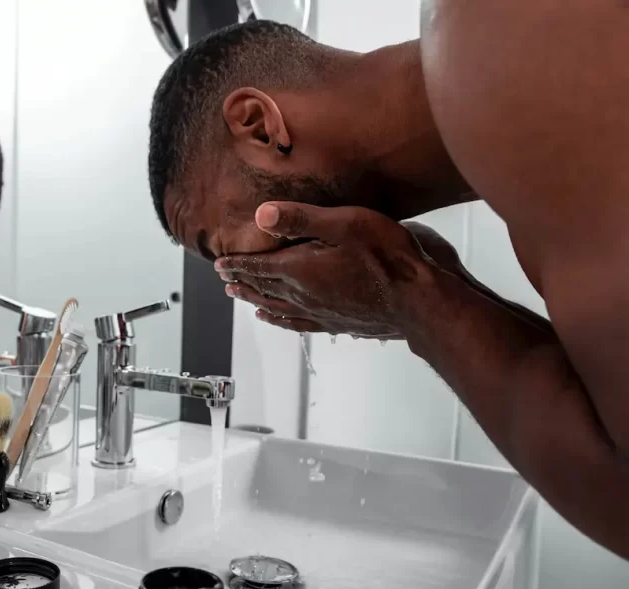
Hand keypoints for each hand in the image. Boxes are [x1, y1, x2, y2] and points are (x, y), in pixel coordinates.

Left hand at [214, 202, 437, 338]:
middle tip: (224, 278)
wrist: (419, 301)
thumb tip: (261, 215)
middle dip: (241, 280)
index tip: (219, 264)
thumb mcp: (344, 224)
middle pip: (262, 287)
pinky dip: (278, 320)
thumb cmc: (388, 258)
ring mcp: (319, 312)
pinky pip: (296, 323)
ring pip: (275, 307)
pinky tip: (275, 319)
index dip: (237, 264)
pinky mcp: (336, 322)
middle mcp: (303, 295)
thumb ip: (301, 219)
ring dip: (254, 300)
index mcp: (300, 270)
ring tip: (239, 297)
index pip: (258, 266)